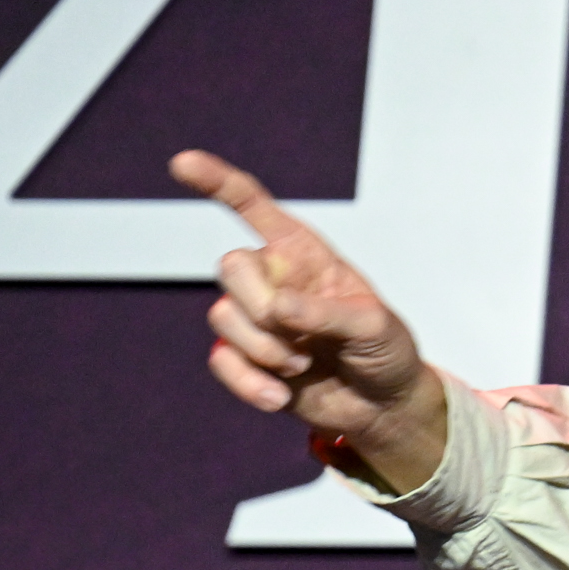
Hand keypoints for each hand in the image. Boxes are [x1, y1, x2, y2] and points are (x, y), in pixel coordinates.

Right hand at [170, 149, 447, 493]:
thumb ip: (329, 313)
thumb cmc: (385, 351)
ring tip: (304, 364)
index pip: (253, 206)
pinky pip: (221, 361)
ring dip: (266, 350)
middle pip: (230, 267)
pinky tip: (279, 396)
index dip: (217, 182)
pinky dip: (249, 383)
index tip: (182, 164)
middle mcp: (272, 277)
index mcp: (303, 253)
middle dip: (262, 307)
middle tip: (302, 338)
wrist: (383, 406)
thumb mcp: (375, 327)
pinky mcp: (244, 357)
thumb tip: (277, 308)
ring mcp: (254, 318)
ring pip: (223, 317)